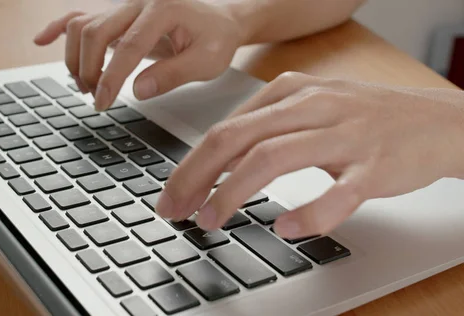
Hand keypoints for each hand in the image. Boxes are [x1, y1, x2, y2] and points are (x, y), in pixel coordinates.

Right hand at [34, 0, 247, 109]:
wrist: (220, 21)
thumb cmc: (216, 39)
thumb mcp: (208, 61)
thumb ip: (174, 74)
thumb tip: (138, 89)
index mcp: (164, 9)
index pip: (130, 45)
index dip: (112, 76)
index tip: (103, 102)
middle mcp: (139, 2)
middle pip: (96, 31)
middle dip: (89, 69)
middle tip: (97, 98)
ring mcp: (124, 6)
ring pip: (83, 24)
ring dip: (76, 58)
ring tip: (87, 86)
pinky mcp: (117, 15)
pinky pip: (80, 15)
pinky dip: (59, 29)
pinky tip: (42, 40)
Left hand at [158, 72, 463, 237]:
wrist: (435, 121)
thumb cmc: (364, 117)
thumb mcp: (310, 106)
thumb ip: (265, 126)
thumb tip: (215, 158)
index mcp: (291, 93)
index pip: (225, 128)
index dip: (191, 165)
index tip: (173, 194)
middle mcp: (312, 108)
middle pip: (236, 139)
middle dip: (196, 177)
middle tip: (176, 210)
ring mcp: (344, 136)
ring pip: (273, 159)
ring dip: (232, 192)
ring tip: (211, 220)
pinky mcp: (374, 167)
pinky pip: (337, 194)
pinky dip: (308, 214)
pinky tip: (285, 228)